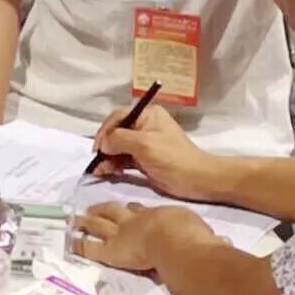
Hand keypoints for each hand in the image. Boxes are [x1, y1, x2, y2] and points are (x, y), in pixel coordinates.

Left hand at [74, 201, 224, 274]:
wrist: (175, 240)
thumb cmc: (190, 233)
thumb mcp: (200, 231)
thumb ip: (205, 237)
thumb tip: (222, 242)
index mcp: (157, 215)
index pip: (140, 211)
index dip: (133, 210)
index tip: (129, 209)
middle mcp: (136, 220)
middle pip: (116, 210)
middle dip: (104, 208)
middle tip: (92, 206)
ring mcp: (121, 233)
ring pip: (99, 223)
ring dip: (86, 220)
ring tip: (75, 219)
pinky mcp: (111, 250)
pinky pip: (91, 247)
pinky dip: (80, 244)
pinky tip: (71, 242)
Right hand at [92, 102, 214, 200]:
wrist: (195, 179)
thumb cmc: (172, 158)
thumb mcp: (144, 144)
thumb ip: (120, 139)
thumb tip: (103, 144)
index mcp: (147, 115)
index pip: (118, 117)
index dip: (105, 131)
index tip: (98, 148)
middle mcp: (144, 126)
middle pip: (116, 133)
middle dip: (105, 148)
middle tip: (98, 163)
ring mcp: (144, 144)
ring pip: (117, 148)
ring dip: (108, 159)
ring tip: (103, 172)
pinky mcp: (143, 160)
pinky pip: (123, 160)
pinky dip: (115, 166)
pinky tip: (111, 174)